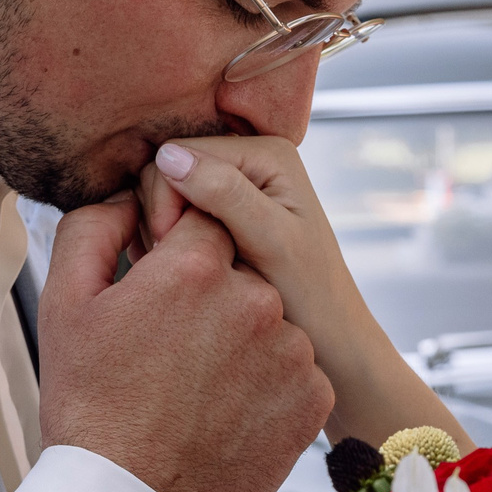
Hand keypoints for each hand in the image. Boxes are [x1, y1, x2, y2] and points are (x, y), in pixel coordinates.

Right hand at [33, 195, 331, 491]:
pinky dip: (268, 385)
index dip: (179, 255)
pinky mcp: (313, 397)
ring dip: (242, 343)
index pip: (203, 224)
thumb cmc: (89, 405)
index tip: (162, 294)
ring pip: (270, 323)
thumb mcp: (66, 305)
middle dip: (211, 299)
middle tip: (172, 349)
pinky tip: (228, 411)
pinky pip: (295, 370)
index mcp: (195, 270)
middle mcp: (254, 302)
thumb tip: (130, 194)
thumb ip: (94, 229)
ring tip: (198, 388)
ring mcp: (291, 352)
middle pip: (240, 272)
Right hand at [139, 136, 466, 447]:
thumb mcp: (269, 241)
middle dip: (162, 215)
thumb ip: (224, 194)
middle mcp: (252, 161)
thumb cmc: (311, 297)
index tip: (171, 248)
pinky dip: (169, 244)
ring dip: (163, 233)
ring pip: (167, 197)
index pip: (179, 152)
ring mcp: (239, 188)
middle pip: (169, 170)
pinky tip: (179, 274)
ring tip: (178, 273)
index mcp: (267, 153)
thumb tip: (168, 155)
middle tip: (173, 265)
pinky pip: (176, 218)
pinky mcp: (227, 215)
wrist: (330, 338)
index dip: (165, 199)